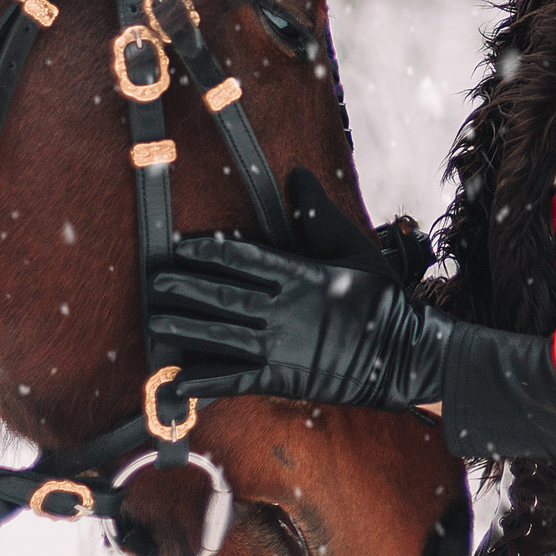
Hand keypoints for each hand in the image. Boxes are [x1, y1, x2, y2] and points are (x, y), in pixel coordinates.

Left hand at [149, 188, 456, 412]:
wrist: (401, 355)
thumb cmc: (380, 298)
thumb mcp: (354, 247)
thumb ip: (319, 214)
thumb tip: (297, 174)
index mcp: (299, 274)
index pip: (243, 258)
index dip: (208, 251)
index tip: (182, 246)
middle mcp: (282, 309)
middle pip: (222, 294)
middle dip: (184, 286)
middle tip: (154, 280)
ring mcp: (279, 346)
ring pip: (220, 334)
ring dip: (184, 326)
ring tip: (154, 318)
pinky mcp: (280, 378)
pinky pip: (234, 379)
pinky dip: (204, 381)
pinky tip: (178, 380)